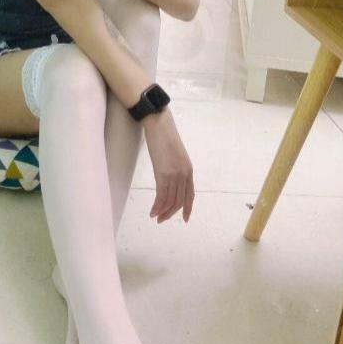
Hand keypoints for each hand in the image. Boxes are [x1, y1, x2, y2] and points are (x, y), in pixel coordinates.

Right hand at [143, 109, 194, 224]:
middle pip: (179, 200)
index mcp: (188, 169)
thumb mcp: (174, 155)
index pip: (190, 194)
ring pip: (170, 200)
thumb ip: (174, 167)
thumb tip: (167, 178)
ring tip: (155, 217)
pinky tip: (152, 211)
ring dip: (163, 212)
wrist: (159, 124)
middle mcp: (184, 174)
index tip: (184, 218)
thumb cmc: (164, 136)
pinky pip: (161, 195)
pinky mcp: (163, 173)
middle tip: (162, 220)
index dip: (187, 208)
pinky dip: (157, 206)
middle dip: (171, 213)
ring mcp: (174, 174)